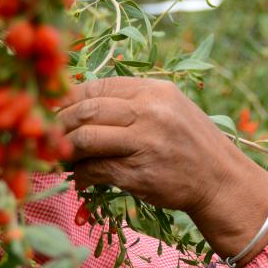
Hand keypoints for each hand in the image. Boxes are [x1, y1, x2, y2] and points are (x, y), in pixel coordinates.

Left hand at [57, 77, 267, 264]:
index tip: (52, 110)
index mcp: (155, 90)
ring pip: (85, 139)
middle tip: (46, 135)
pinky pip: (95, 170)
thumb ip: (132, 101)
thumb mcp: (170, 108)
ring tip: (59, 157)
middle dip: (58, 123)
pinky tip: (80, 177)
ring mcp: (145, 143)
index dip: (67, 98)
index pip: (97, 86)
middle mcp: (150, 112)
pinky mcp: (139, 174)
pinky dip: (81, 174)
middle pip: (85, 110)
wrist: (222, 181)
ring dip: (64, 150)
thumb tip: (79, 103)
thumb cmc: (192, 145)